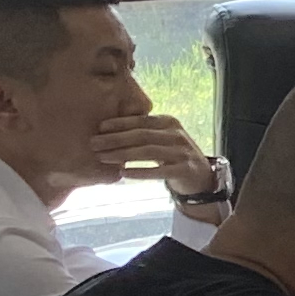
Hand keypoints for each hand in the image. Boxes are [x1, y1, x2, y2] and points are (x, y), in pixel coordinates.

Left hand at [95, 112, 224, 197]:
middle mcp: (177, 135)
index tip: (100, 127)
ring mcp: (182, 152)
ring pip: (148, 151)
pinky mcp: (184, 169)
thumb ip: (143, 132)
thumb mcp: (162, 137)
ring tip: (103, 158)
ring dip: (123, 154)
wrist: (200, 175)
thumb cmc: (173, 154)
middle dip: (115, 139)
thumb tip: (107, 130)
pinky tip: (123, 173)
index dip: (120, 123)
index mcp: (170, 122)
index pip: (141, 121)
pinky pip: (159, 171)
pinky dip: (140, 171)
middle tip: (94, 144)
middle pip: (142, 135)